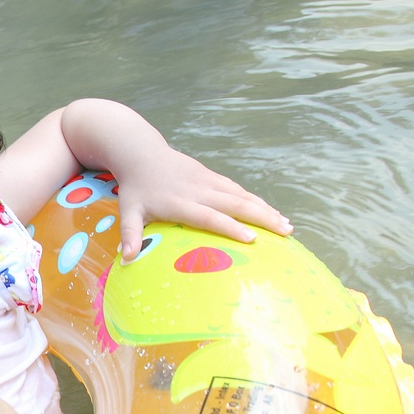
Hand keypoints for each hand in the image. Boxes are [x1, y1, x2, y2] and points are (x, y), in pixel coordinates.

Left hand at [114, 148, 292, 261]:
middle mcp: (199, 190)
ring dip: (266, 210)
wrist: (141, 153)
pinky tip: (271, 211)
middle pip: (235, 204)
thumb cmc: (136, 188)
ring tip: (287, 226)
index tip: (252, 239)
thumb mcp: (129, 211)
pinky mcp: (212, 176)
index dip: (231, 227)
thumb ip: (130, 234)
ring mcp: (208, 181)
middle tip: (286, 233)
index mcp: (181, 202)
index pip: (209, 217)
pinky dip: (256, 201)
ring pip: (242, 195)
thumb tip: (126, 260)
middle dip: (262, 218)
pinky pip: (238, 189)